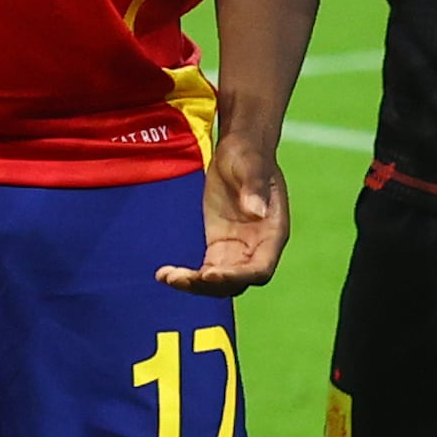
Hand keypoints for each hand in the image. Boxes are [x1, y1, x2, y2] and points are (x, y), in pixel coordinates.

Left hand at [159, 113, 290, 294]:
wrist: (238, 151)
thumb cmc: (249, 156)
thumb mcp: (251, 166)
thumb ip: (255, 188)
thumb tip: (258, 211)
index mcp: (273, 233)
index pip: (260, 269)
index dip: (238, 276)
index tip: (210, 274)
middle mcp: (258, 248)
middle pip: (236, 282)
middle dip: (209, 285)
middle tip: (179, 279)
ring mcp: (238, 250)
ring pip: (220, 281)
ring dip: (195, 284)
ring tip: (167, 277)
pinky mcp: (219, 247)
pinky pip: (206, 271)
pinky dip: (188, 277)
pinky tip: (163, 274)